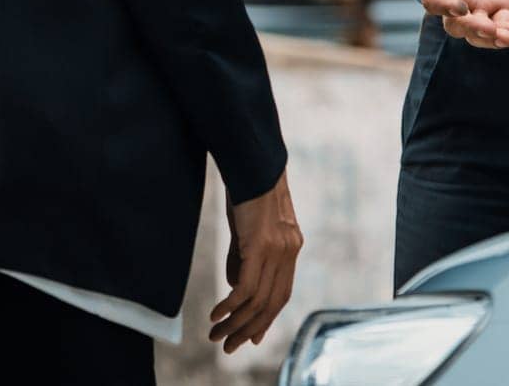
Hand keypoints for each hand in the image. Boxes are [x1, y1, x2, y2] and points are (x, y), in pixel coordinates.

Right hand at [212, 169, 302, 352]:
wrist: (252, 162)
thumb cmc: (246, 192)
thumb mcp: (248, 230)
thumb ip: (245, 259)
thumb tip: (236, 291)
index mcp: (291, 246)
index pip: (282, 293)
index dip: (266, 318)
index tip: (251, 337)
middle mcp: (290, 250)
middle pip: (272, 303)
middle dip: (249, 328)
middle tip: (228, 346)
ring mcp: (278, 248)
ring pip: (258, 300)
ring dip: (235, 322)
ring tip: (216, 335)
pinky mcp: (261, 245)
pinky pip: (246, 287)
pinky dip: (231, 306)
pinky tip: (216, 314)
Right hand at [414, 0, 508, 48]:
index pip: (433, 0)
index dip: (444, 7)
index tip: (461, 7)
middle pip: (457, 25)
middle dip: (472, 29)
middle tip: (489, 28)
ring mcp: (477, 3)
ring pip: (480, 32)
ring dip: (492, 38)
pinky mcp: (499, 2)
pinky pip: (504, 23)